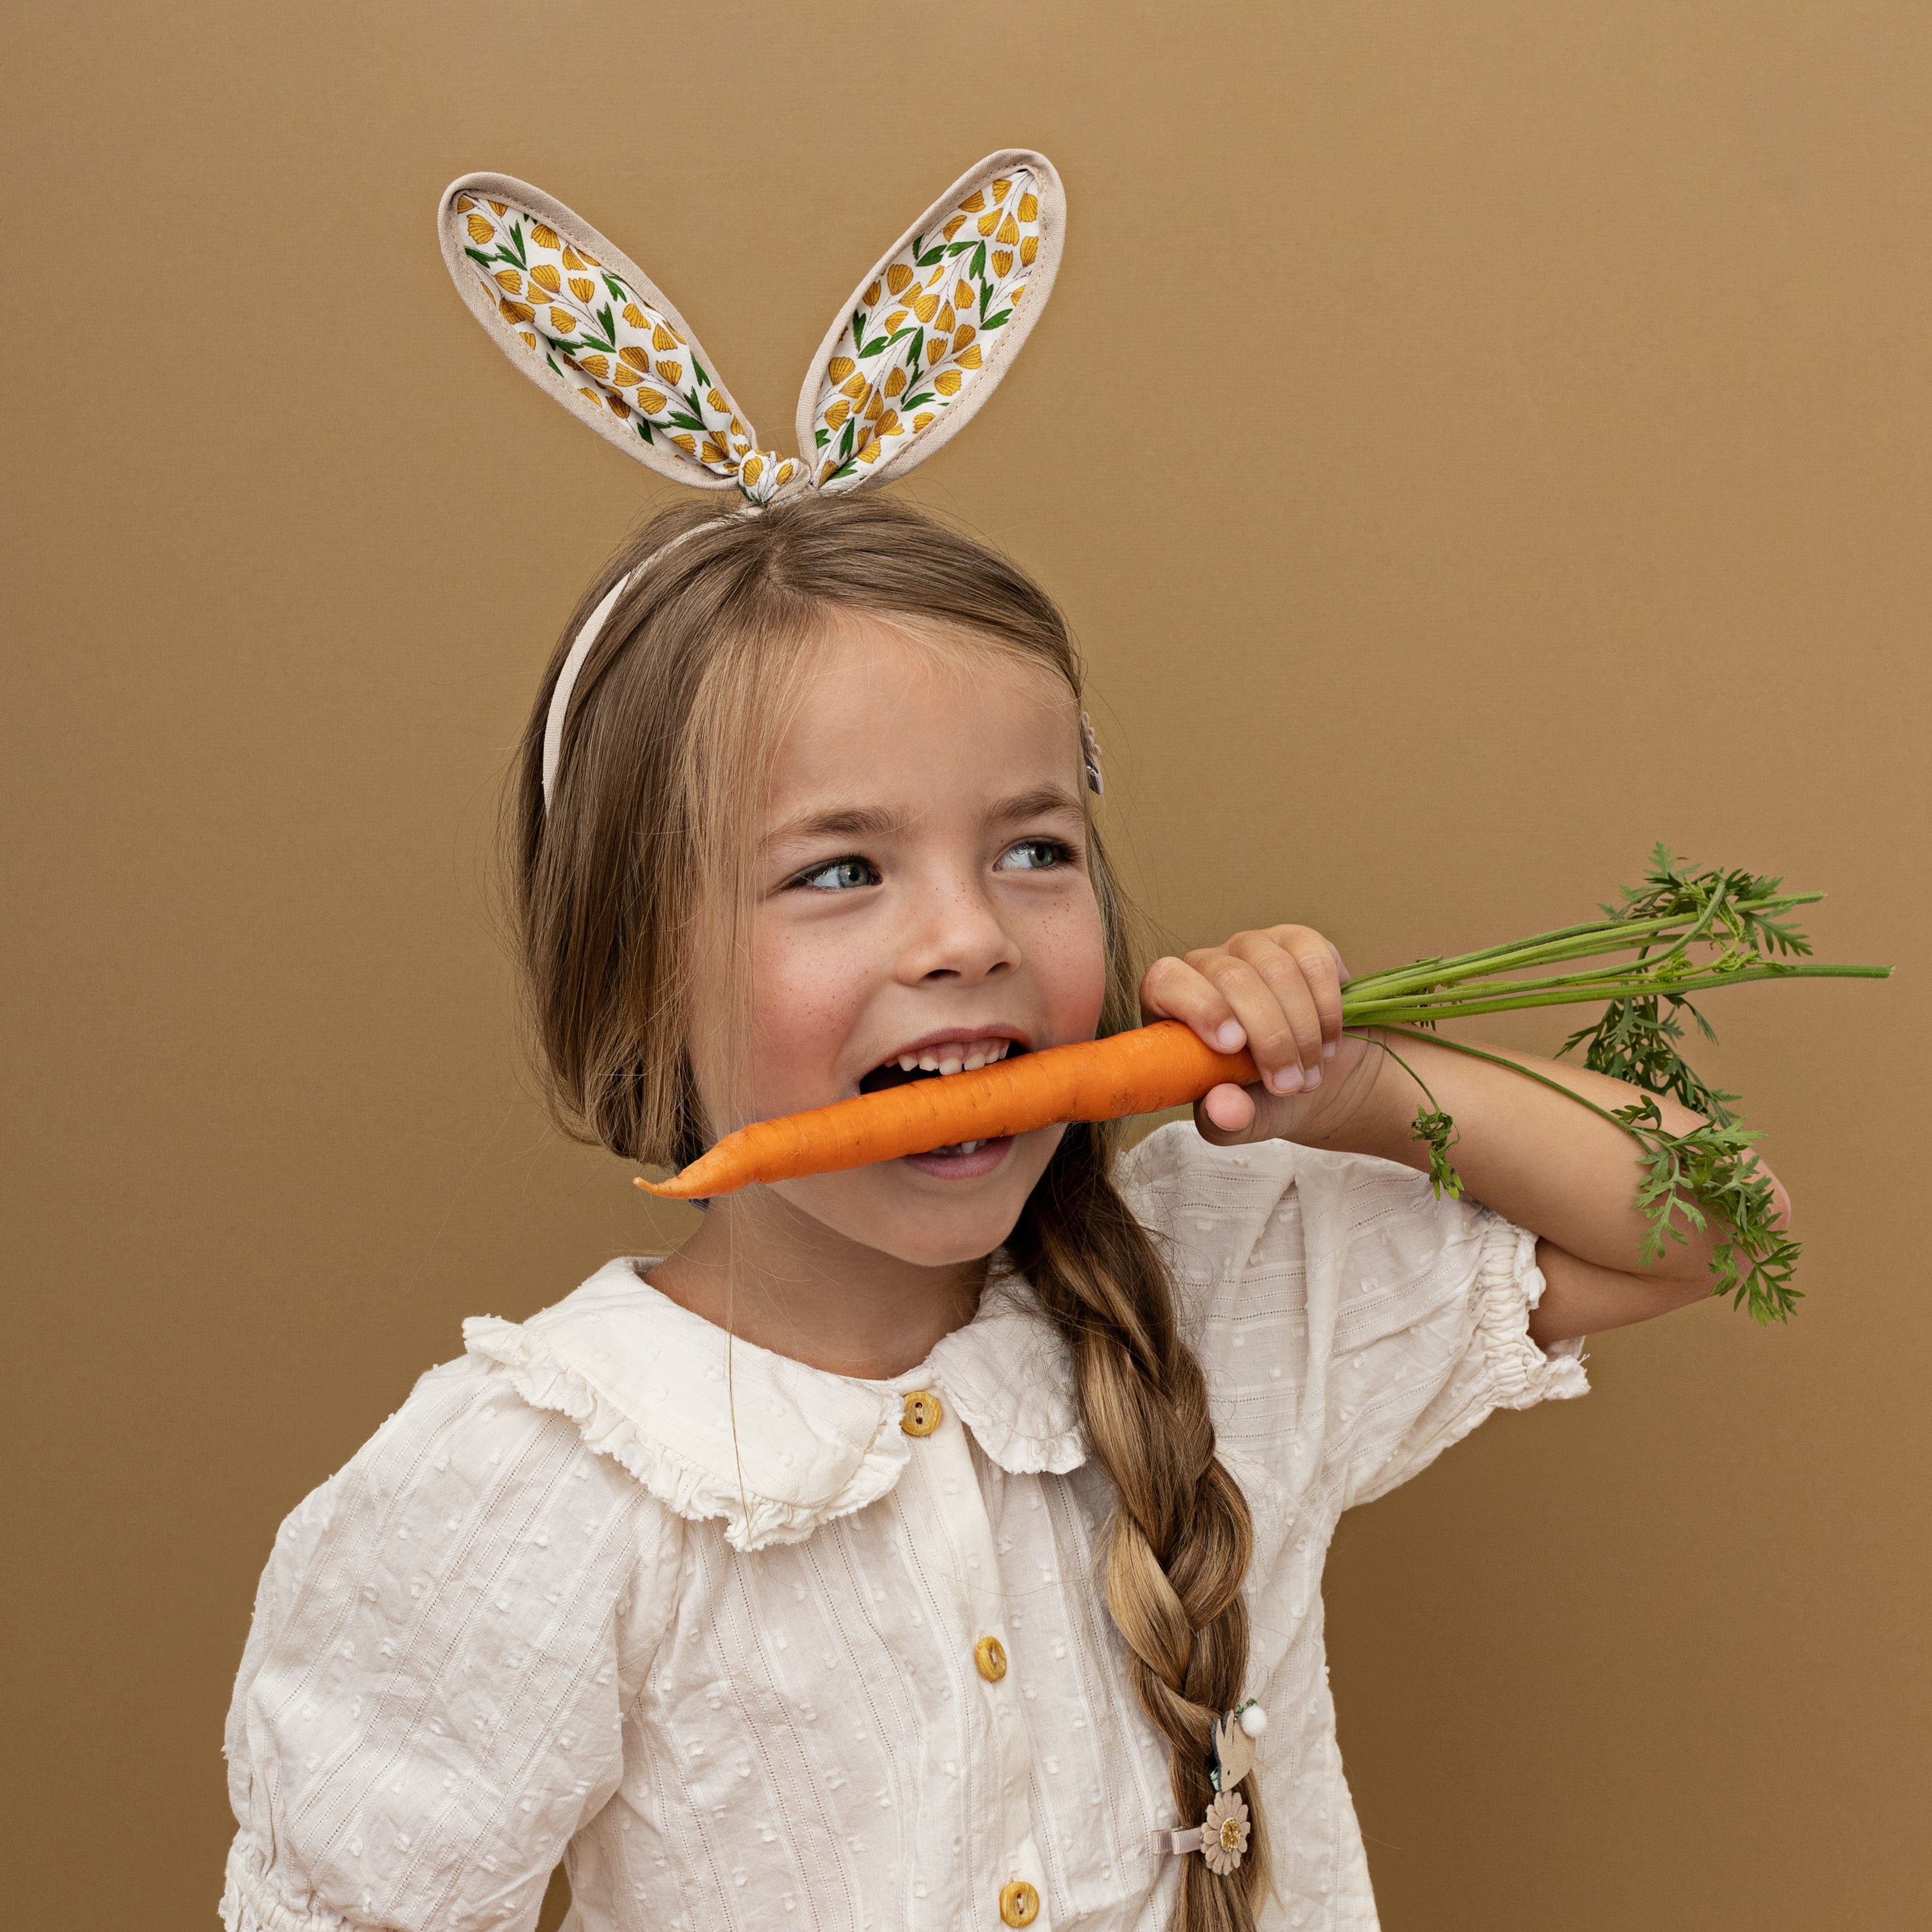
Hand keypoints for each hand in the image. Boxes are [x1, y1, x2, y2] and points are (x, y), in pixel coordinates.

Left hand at [1139, 925, 1372, 1143]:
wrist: (1314, 1078)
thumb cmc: (1259, 1097)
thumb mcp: (1237, 1121)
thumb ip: (1223, 1120)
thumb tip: (1222, 1108)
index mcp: (1170, 1003)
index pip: (1166, 981)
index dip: (1200, 1007)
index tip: (1232, 1046)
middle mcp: (1205, 965)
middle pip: (1231, 977)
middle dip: (1269, 1038)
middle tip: (1288, 1085)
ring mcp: (1251, 947)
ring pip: (1276, 968)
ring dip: (1301, 1030)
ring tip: (1309, 1075)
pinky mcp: (1296, 940)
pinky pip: (1313, 960)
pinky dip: (1327, 1008)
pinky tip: (1327, 1043)